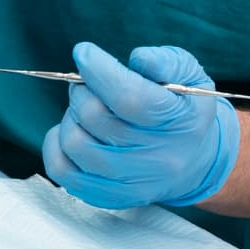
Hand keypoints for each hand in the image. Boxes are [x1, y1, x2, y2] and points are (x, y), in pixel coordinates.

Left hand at [42, 42, 239, 208]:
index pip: (130, 98)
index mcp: (181, 123)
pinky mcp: (108, 197)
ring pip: (75, 143)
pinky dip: (57, 144)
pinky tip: (74, 130)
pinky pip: (62, 170)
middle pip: (95, 117)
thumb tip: (137, 59)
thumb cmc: (182, 108)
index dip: (99, 70)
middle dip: (83, 90)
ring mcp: (131, 183)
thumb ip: (165, 61)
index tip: (85, 52)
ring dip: (71, 116)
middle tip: (90, 84)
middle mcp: (157, 159)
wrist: (193, 160)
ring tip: (86, 109)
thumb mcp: (188, 75)